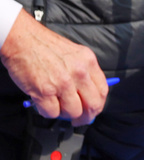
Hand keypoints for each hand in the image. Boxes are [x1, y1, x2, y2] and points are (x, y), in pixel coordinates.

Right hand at [0, 10, 106, 124]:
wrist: (24, 40)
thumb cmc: (46, 47)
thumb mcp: (74, 54)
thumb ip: (83, 72)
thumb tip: (88, 96)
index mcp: (88, 62)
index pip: (103, 90)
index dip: (98, 105)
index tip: (92, 111)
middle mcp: (79, 73)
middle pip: (92, 105)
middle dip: (86, 116)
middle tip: (78, 119)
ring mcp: (62, 83)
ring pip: (73, 112)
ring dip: (65, 114)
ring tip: (56, 105)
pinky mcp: (44, 91)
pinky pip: (52, 113)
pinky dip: (48, 112)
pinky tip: (44, 103)